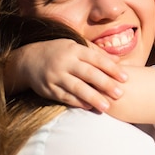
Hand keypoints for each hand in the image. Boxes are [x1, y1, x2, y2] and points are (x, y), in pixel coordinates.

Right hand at [5, 38, 127, 111]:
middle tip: (120, 93)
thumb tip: (118, 59)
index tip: (126, 78)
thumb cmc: (58, 52)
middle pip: (88, 73)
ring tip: (106, 107)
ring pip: (77, 87)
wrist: (28, 60)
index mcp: (74, 49)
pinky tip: (89, 107)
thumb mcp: (75, 46)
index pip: (96, 59)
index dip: (112, 68)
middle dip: (105, 84)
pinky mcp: (48, 88)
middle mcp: (65, 62)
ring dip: (93, 98)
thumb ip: (96, 53)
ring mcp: (56, 76)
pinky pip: (65, 96)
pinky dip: (77, 102)